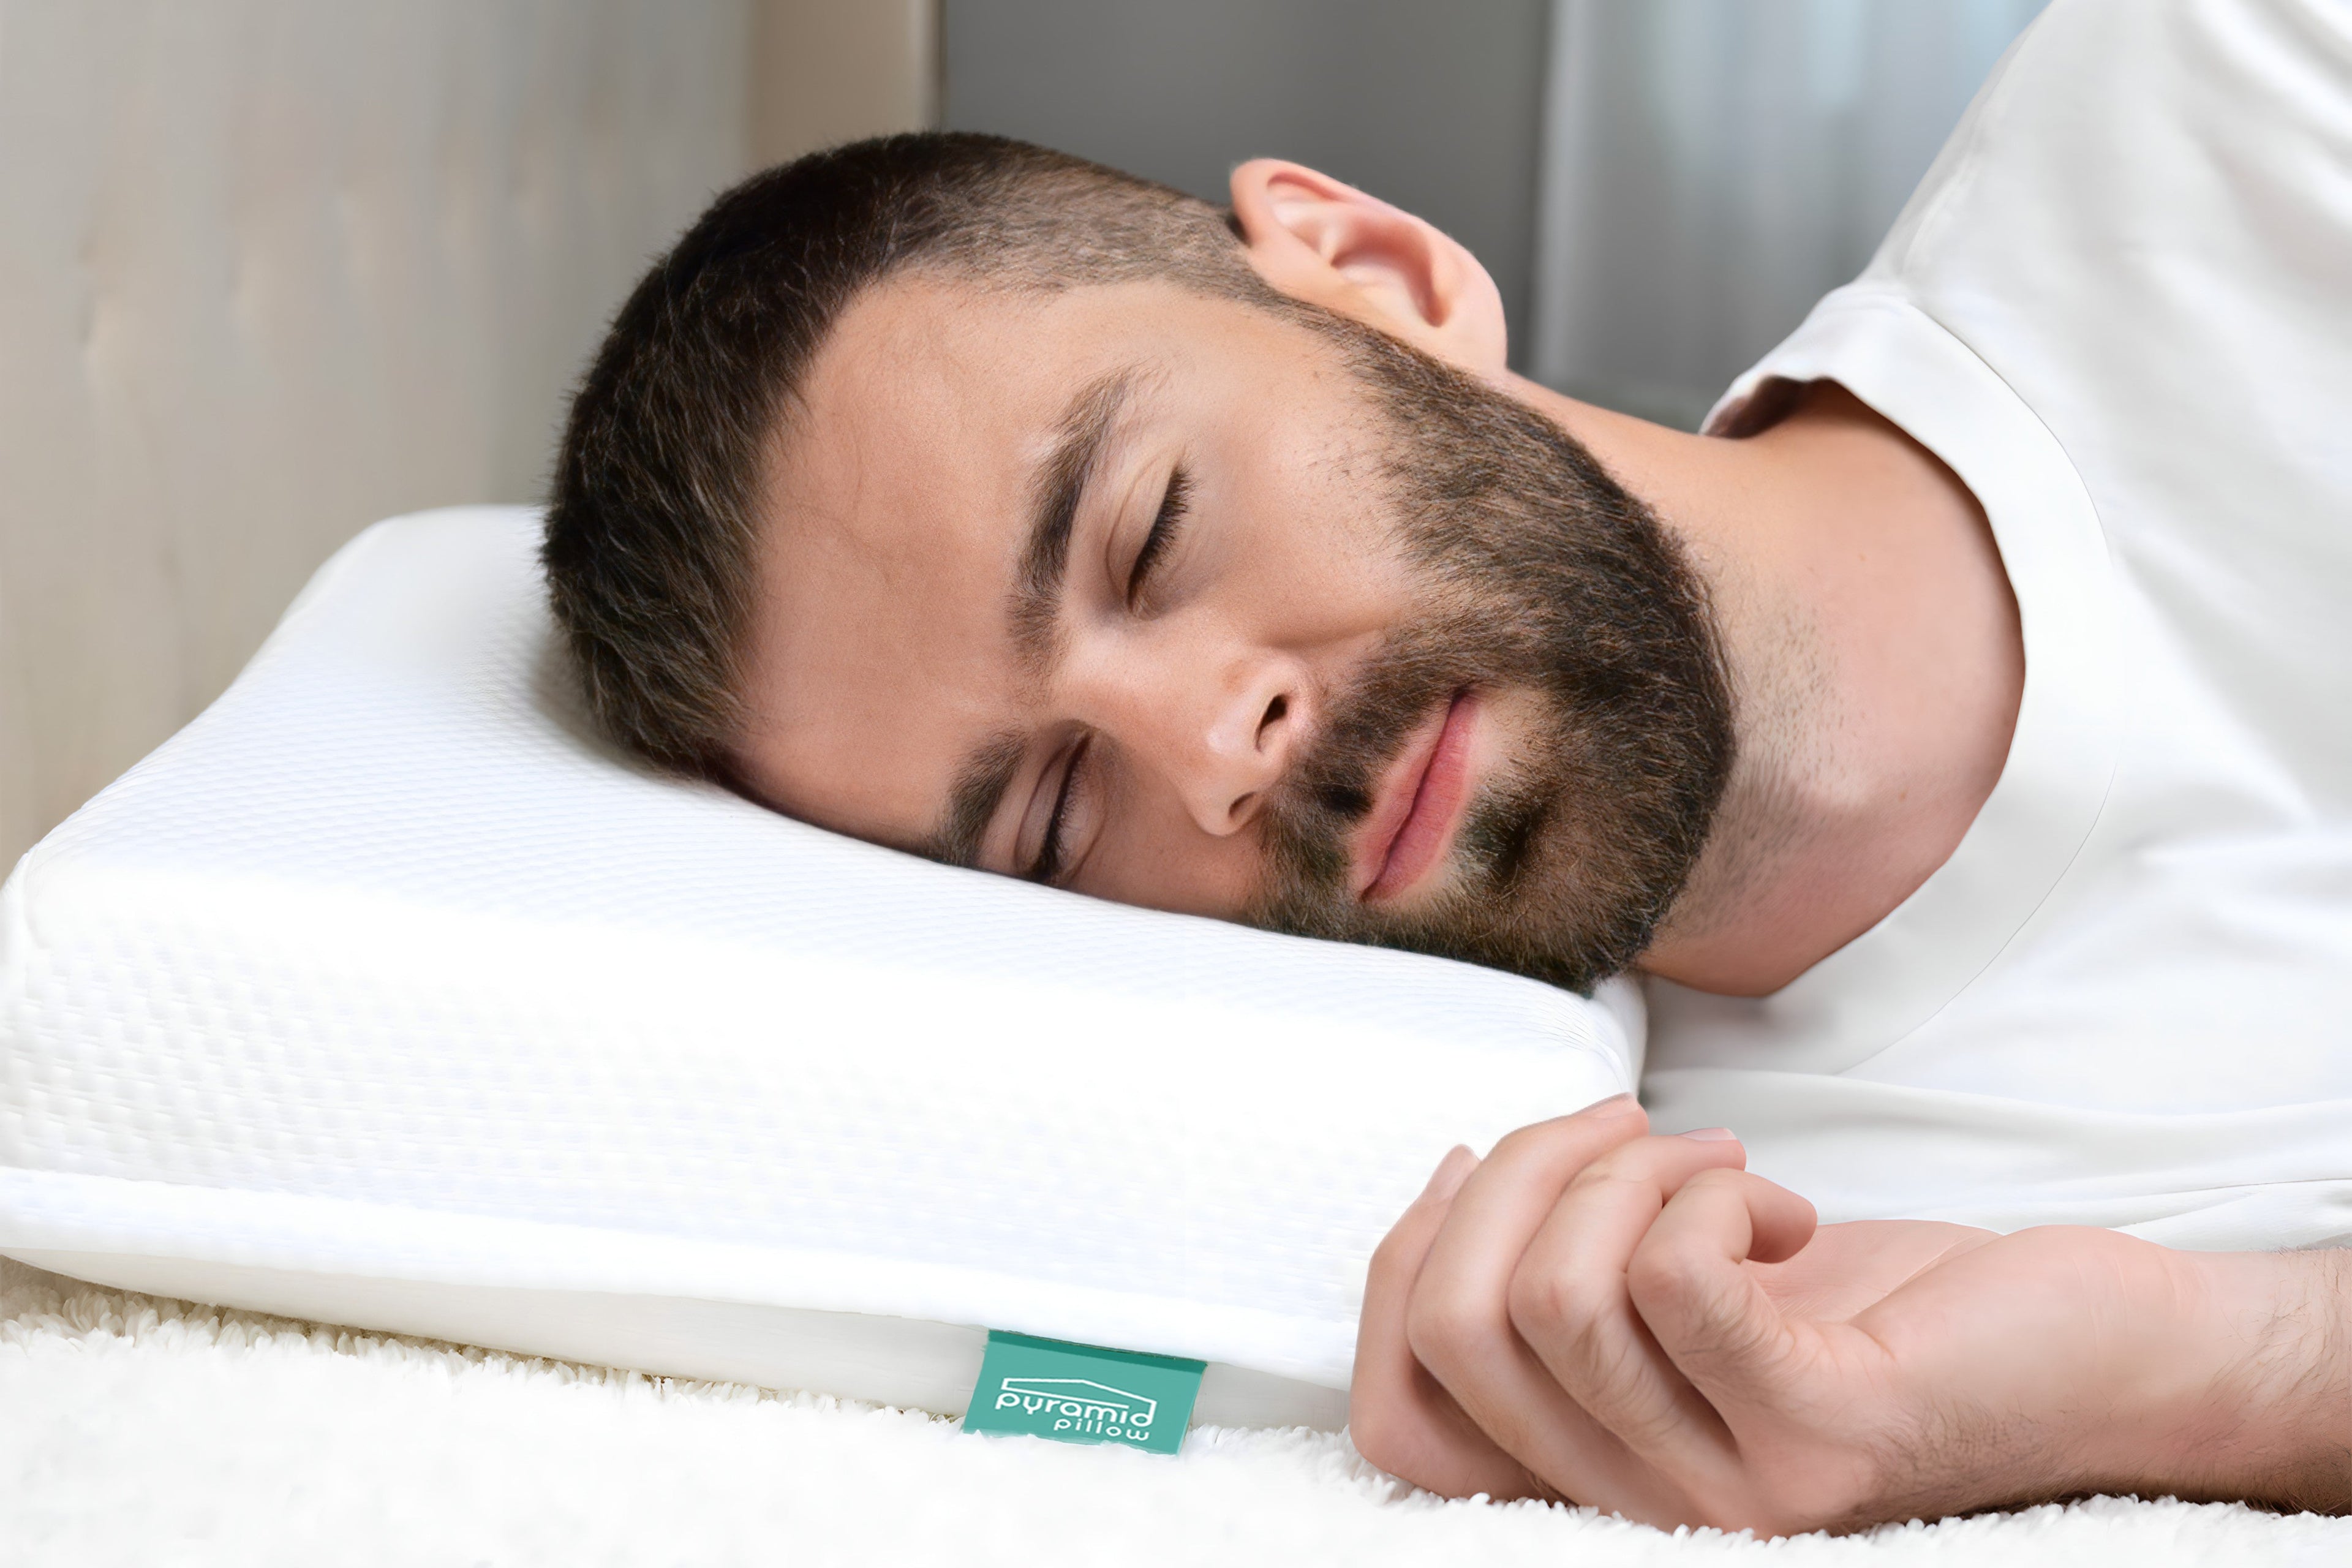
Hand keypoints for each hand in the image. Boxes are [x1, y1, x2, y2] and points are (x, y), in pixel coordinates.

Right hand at [1351, 1097, 2350, 1532]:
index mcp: (1593, 1477)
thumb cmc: (1886, 1312)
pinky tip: (1778, 1205)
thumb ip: (1571, 1278)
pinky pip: (1674, 1279)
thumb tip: (1458, 1179)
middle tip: (1619, 1129)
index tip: (1479, 1164)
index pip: (1396, 1419)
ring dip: (1622, 1172)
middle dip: (1513, 1177)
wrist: (2097, 1355)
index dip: (1399, 1267)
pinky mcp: (1819, 1436)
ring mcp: (1730, 1494)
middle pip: (1457, 1329)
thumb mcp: (1688, 1296)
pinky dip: (1707, 1194)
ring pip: (1554, 1295)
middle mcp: (1644, 1513)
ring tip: (1714, 1164)